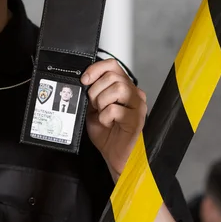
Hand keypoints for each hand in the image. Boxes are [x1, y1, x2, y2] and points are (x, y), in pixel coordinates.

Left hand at [81, 59, 146, 178]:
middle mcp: (133, 94)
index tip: (85, 80)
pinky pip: (116, 110)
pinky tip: (107, 124)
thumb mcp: (93, 109)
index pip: (112, 65)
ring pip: (118, 88)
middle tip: (94, 105)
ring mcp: (137, 106)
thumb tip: (83, 82)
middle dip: (96, 90)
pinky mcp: (136, 119)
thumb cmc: (107, 134)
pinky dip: (105, 117)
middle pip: (113, 76)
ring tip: (101, 113)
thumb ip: (91, 94)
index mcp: (123, 88)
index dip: (96, 69)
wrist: (115, 156)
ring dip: (102, 101)